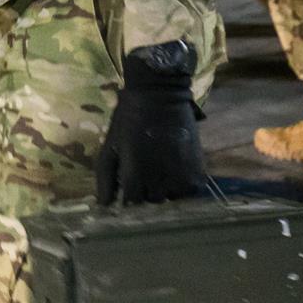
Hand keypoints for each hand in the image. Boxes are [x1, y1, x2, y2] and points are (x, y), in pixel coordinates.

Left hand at [96, 41, 206, 204]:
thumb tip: (104, 205)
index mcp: (135, 175)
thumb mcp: (111, 145)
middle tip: (143, 175)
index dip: (127, 200)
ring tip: (158, 170)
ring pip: (170, 199)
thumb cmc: (129, 120)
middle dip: (145, 193)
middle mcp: (159, 182)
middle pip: (151, 203)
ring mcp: (181, 180)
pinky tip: (173, 170)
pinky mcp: (198, 176)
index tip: (127, 192)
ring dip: (163, 190)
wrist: (160, 97)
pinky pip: (187, 193)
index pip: (131, 204)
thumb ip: (105, 176)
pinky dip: (180, 187)